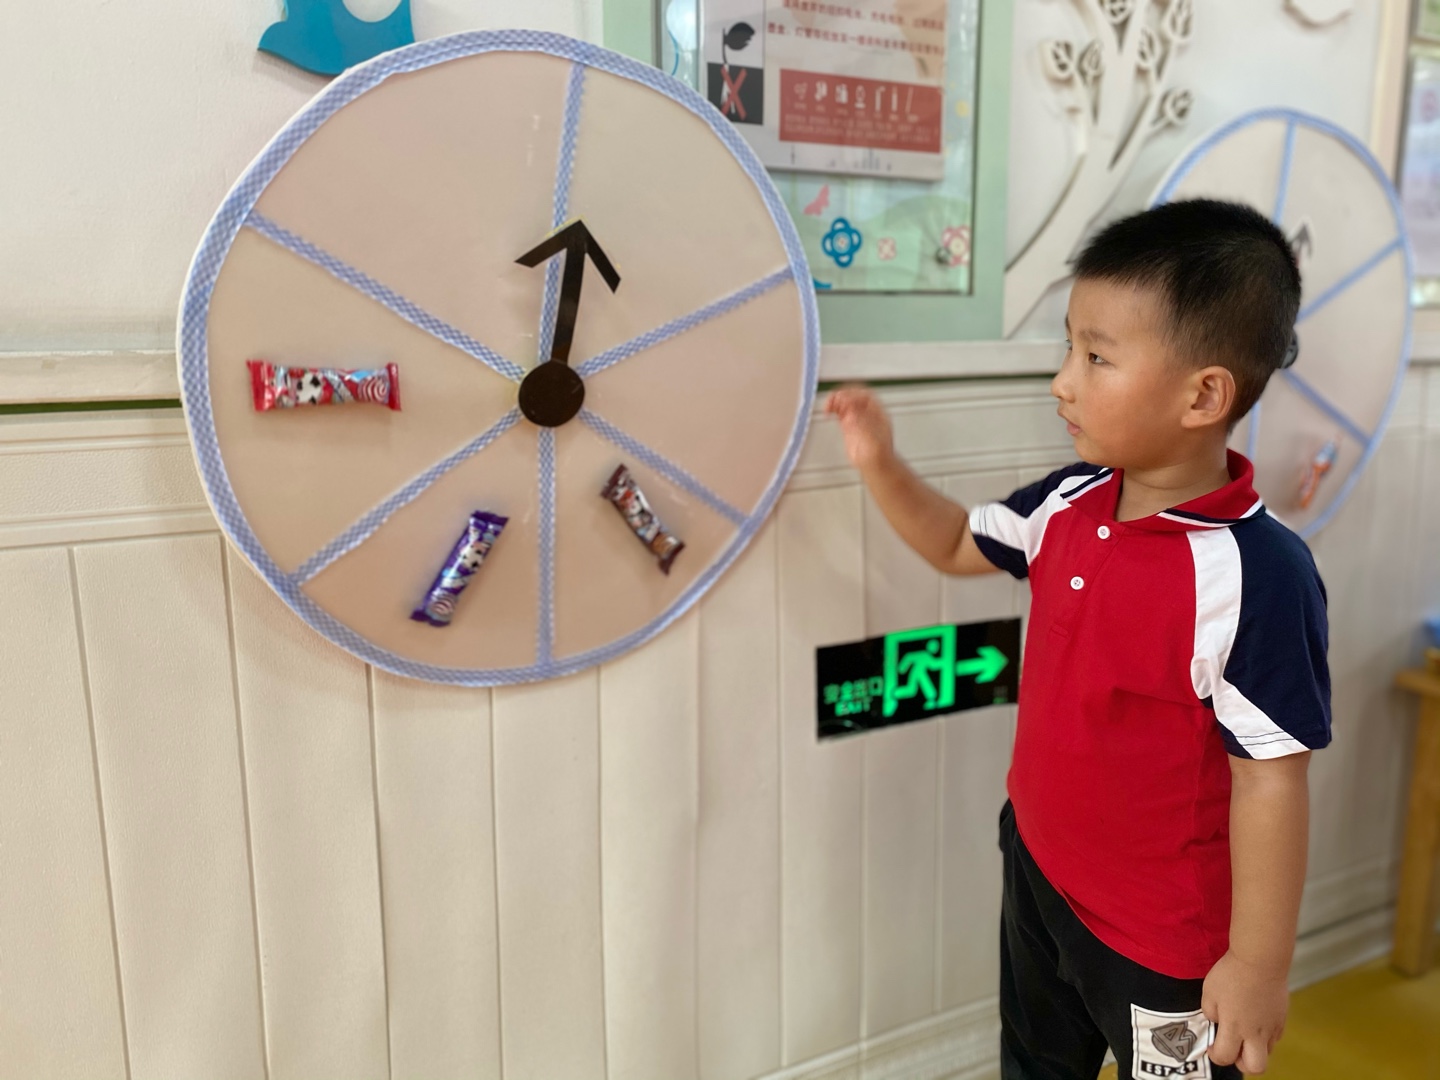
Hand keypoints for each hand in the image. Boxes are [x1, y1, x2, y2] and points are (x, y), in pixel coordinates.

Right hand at [826, 386, 893, 471]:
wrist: (874, 466)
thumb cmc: (879, 455)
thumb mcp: (872, 440)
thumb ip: (861, 427)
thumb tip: (850, 415)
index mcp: (877, 414)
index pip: (866, 397)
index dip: (854, 395)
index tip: (844, 399)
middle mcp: (867, 414)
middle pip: (854, 397)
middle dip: (843, 396)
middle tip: (834, 401)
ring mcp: (857, 418)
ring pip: (845, 403)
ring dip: (836, 400)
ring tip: (828, 405)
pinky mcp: (848, 425)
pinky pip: (840, 412)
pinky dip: (833, 409)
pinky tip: (828, 410)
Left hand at [1202, 950, 1288, 1073]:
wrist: (1260, 959)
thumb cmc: (1232, 972)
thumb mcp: (1209, 991)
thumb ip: (1210, 1011)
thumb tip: (1216, 1020)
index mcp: (1234, 1026)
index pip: (1225, 1056)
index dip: (1215, 1055)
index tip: (1211, 1046)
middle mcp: (1255, 1032)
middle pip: (1255, 1067)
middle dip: (1242, 1064)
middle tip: (1232, 1049)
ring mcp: (1272, 1026)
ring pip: (1267, 1053)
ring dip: (1254, 1049)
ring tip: (1243, 1033)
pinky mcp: (1282, 1018)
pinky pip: (1275, 1037)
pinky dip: (1264, 1036)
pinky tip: (1255, 1020)